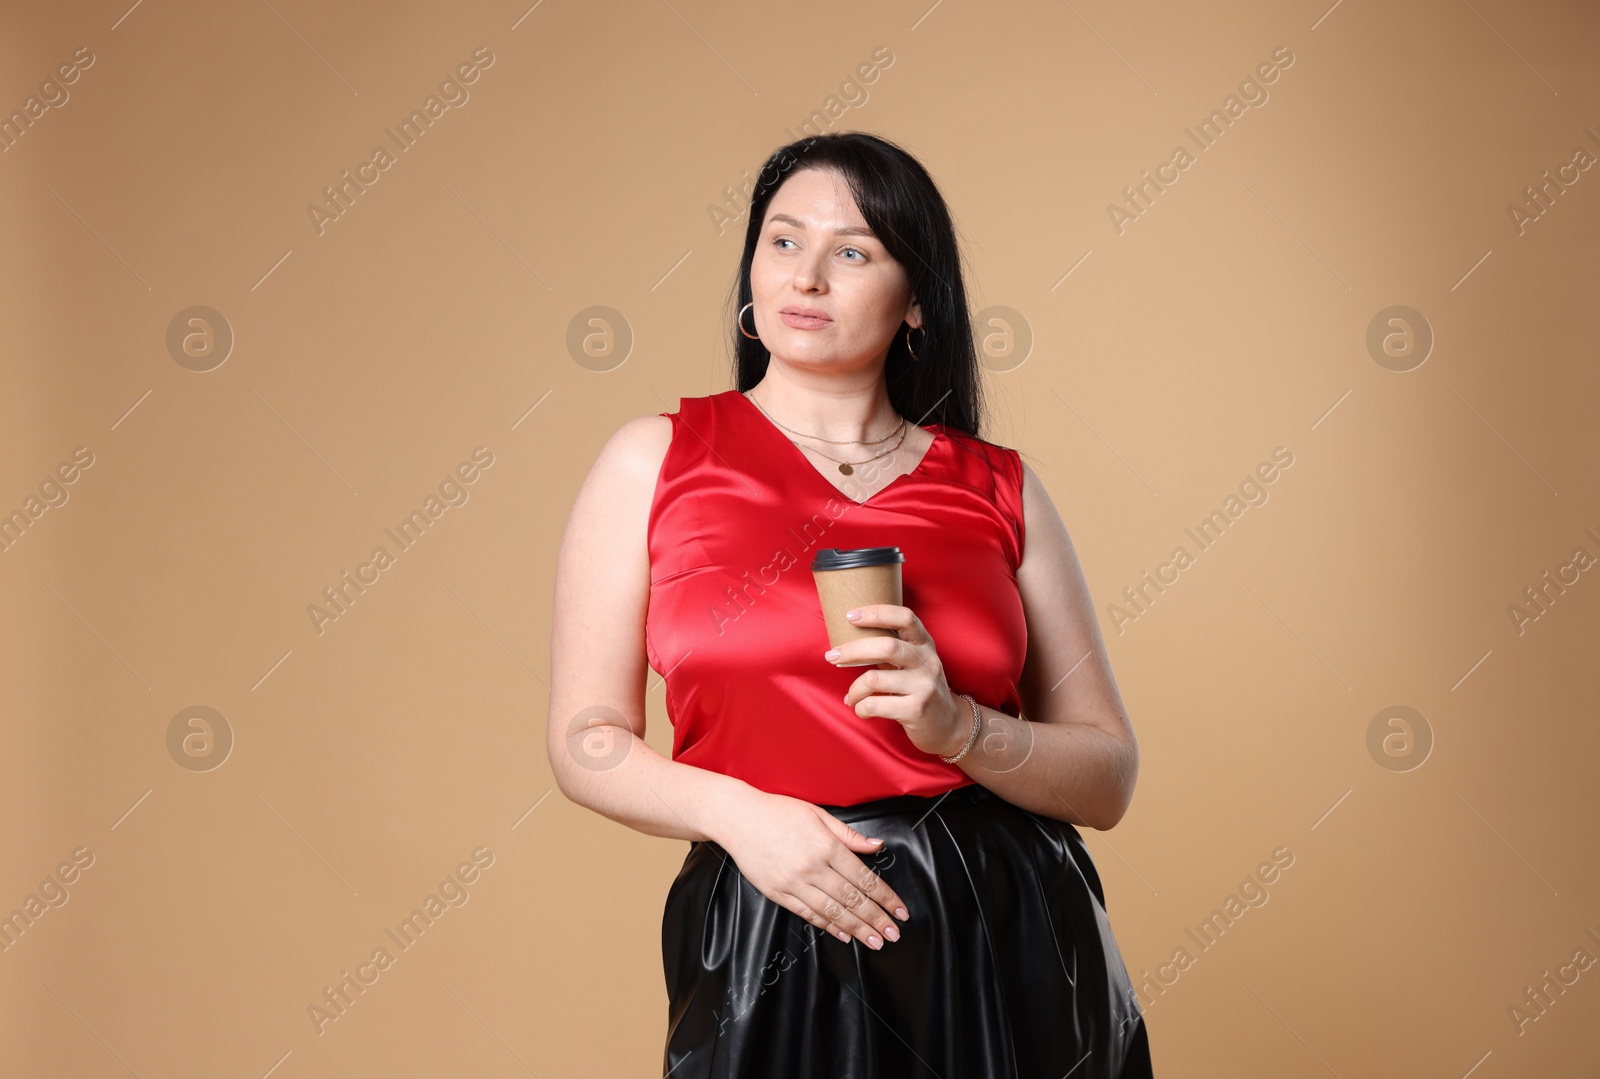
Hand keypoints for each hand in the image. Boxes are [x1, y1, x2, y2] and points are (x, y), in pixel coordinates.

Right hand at [715, 787, 909, 950]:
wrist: (737, 818)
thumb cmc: (779, 811)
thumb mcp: (818, 814)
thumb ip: (849, 835)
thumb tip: (877, 845)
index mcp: (826, 846)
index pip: (864, 878)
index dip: (886, 897)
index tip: (900, 911)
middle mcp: (812, 867)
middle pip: (852, 899)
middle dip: (876, 919)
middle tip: (894, 934)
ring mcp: (794, 883)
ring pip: (833, 912)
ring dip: (857, 929)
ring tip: (875, 942)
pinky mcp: (778, 893)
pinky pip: (808, 914)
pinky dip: (828, 926)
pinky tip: (844, 935)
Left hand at [825, 604, 969, 758]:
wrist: (949, 725)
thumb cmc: (920, 689)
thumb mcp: (913, 664)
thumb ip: (890, 649)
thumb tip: (846, 642)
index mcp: (924, 644)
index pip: (904, 618)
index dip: (876, 613)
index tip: (850, 615)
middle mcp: (927, 661)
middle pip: (886, 646)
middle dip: (852, 650)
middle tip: (831, 656)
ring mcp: (924, 686)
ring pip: (874, 679)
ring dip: (855, 689)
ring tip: (852, 697)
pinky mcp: (916, 710)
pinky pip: (875, 705)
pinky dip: (860, 708)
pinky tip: (861, 709)